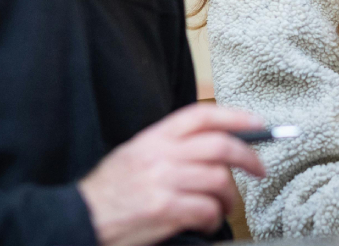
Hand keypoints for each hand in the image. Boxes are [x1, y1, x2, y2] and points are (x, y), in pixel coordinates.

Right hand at [78, 103, 266, 245]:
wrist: (79, 219)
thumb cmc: (110, 191)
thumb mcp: (135, 155)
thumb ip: (170, 147)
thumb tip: (215, 146)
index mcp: (154, 138)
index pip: (202, 116)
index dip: (236, 116)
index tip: (259, 124)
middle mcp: (160, 156)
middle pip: (220, 146)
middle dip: (249, 157)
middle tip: (259, 169)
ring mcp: (163, 183)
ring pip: (219, 181)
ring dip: (230, 197)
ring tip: (225, 206)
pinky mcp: (164, 210)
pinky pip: (207, 209)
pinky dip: (215, 218)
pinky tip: (208, 222)